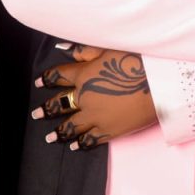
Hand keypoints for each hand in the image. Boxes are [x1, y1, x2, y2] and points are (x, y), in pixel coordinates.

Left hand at [31, 44, 157, 148]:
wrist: (157, 83)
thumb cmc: (135, 60)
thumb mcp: (109, 48)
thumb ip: (86, 50)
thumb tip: (66, 50)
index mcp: (84, 75)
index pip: (59, 76)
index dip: (48, 78)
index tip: (40, 82)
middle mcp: (85, 97)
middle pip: (60, 104)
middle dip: (47, 109)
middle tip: (37, 114)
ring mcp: (96, 116)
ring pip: (72, 126)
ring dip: (59, 132)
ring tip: (50, 137)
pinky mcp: (109, 130)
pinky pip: (91, 139)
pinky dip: (81, 142)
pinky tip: (76, 145)